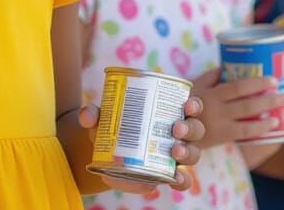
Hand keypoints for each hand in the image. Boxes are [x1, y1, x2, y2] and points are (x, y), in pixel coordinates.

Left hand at [78, 97, 205, 194]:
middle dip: (190, 128)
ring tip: (175, 151)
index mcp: (169, 113)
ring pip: (193, 153)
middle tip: (176, 128)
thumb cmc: (112, 128)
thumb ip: (92, 115)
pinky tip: (174, 178)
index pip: (190, 107)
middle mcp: (178, 134)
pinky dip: (182, 180)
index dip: (194, 105)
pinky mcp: (168, 174)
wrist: (106, 152)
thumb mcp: (102, 120)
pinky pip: (182, 179)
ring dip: (187, 152)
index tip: (187, 104)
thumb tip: (88, 116)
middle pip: (195, 130)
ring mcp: (175, 155)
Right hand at [190, 69, 283, 147]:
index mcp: (211, 94)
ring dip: (269, 113)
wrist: (171, 128)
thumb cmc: (182, 103)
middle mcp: (216, 109)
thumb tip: (225, 66)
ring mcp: (219, 124)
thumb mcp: (193, 86)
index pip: (238, 86)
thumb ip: (209, 77)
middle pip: (248, 103)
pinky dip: (260, 128)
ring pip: (249, 119)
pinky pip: (244, 132)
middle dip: (270, 99)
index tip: (274, 79)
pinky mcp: (221, 137)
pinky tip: (272, 125)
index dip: (257, 83)